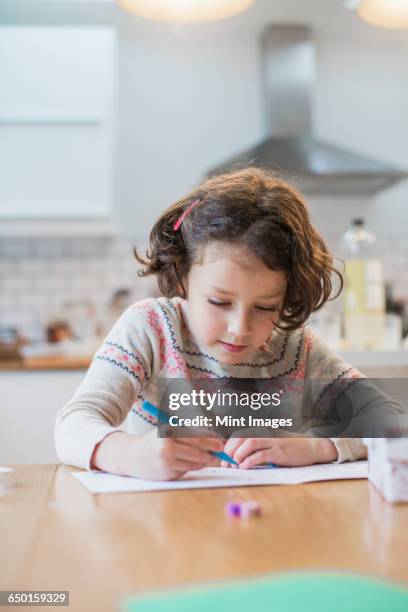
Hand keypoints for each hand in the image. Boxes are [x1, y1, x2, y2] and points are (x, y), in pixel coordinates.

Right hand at [118, 430, 223, 479]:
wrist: (131, 456)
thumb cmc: (153, 441)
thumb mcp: (168, 432)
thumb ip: (188, 435)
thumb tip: (214, 441)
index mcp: (168, 433)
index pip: (196, 438)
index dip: (211, 441)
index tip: (220, 444)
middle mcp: (167, 448)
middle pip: (198, 453)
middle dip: (211, 454)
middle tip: (218, 453)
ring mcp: (166, 463)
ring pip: (194, 464)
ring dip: (202, 461)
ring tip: (204, 457)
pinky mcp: (166, 475)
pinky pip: (186, 471)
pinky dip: (191, 467)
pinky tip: (187, 463)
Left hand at [221, 437, 337, 468]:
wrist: (310, 446)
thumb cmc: (288, 447)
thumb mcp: (270, 443)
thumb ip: (256, 447)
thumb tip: (236, 457)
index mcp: (260, 431)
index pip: (238, 435)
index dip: (228, 447)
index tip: (224, 459)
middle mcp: (264, 433)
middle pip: (240, 438)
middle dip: (230, 452)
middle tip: (227, 465)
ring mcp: (272, 442)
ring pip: (249, 444)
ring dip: (239, 455)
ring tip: (236, 465)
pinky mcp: (279, 452)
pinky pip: (261, 455)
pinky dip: (250, 461)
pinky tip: (245, 467)